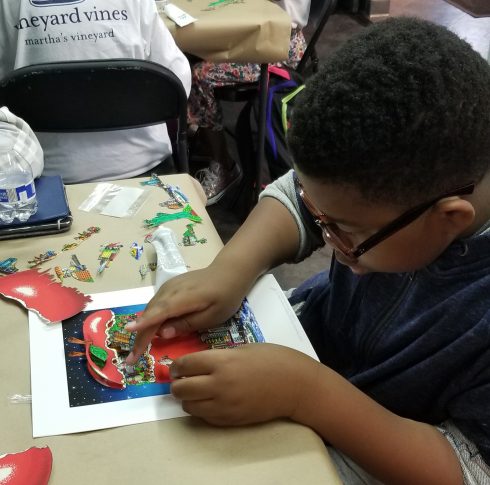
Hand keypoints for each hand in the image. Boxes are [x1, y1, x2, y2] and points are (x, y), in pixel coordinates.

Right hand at [125, 267, 245, 363]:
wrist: (228, 273)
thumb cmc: (224, 297)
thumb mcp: (212, 316)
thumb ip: (187, 324)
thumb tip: (162, 334)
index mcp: (183, 298)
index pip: (159, 312)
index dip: (143, 323)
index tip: (127, 332)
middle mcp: (171, 290)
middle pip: (150, 314)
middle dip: (139, 337)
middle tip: (131, 359)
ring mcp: (169, 286)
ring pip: (150, 309)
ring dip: (142, 329)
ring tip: (137, 350)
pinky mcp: (169, 286)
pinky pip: (155, 304)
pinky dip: (150, 318)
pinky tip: (149, 332)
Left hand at [170, 343, 320, 425]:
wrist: (296, 384)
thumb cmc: (273, 359)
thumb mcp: (243, 349)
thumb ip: (219, 356)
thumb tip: (199, 363)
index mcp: (222, 361)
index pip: (185, 365)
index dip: (176, 366)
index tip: (176, 366)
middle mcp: (218, 384)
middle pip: (181, 388)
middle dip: (177, 383)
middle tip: (182, 379)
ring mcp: (224, 405)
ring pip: (189, 406)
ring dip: (188, 398)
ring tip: (197, 391)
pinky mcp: (231, 420)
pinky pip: (204, 417)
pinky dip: (201, 409)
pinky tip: (210, 400)